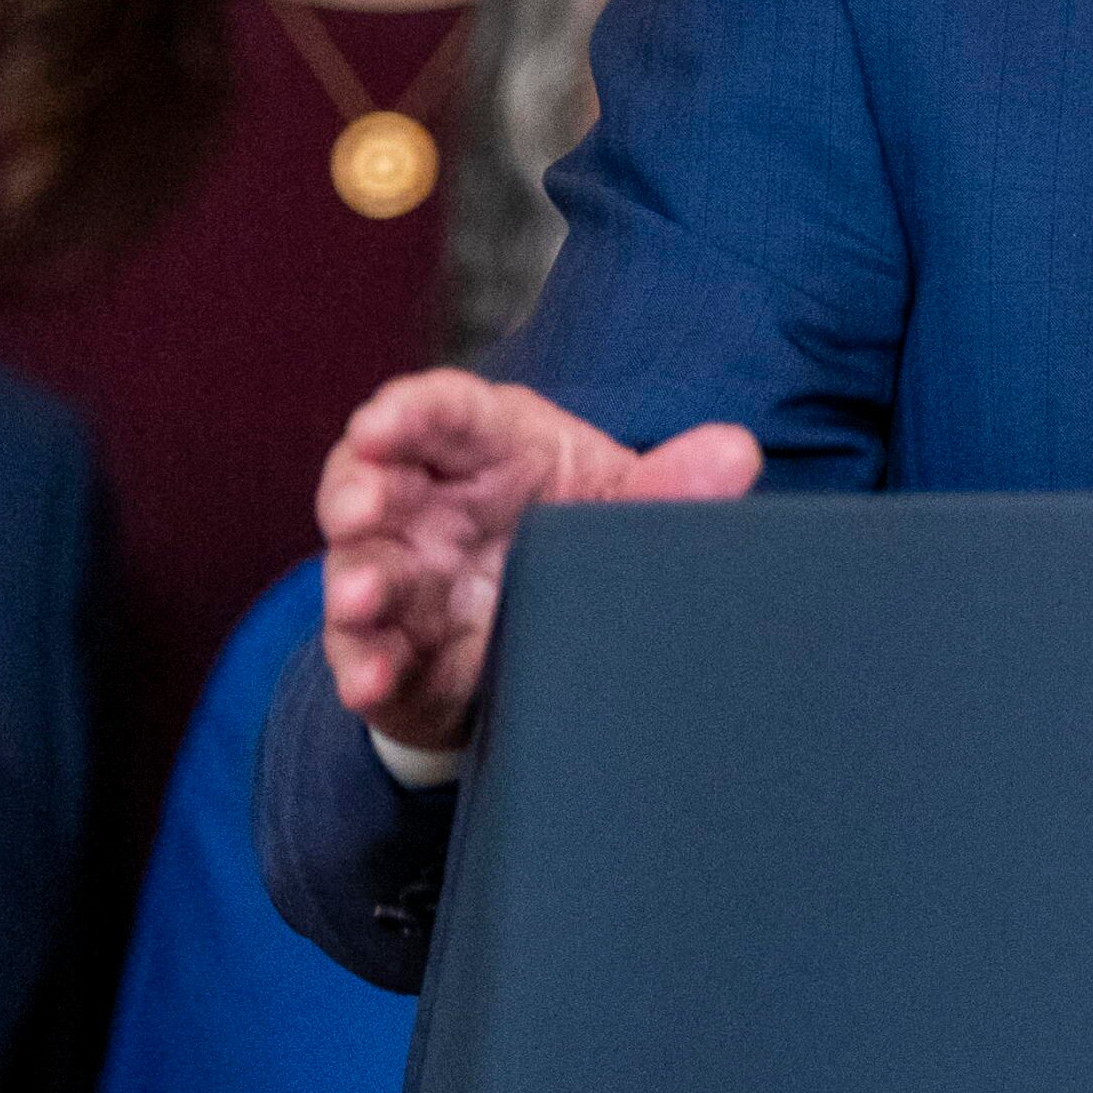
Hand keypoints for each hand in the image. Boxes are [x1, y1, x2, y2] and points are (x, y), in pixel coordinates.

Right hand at [315, 371, 759, 756]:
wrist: (562, 626)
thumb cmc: (580, 531)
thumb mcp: (624, 502)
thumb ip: (673, 484)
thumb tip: (737, 453)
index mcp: (485, 446)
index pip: (440, 413)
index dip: (407, 414)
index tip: (384, 425)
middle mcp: (428, 504)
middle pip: (372, 482)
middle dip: (357, 492)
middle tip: (361, 507)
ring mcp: (405, 576)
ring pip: (360, 569)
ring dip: (355, 583)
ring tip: (363, 597)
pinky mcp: (397, 648)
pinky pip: (367, 654)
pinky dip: (365, 668)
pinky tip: (372, 679)